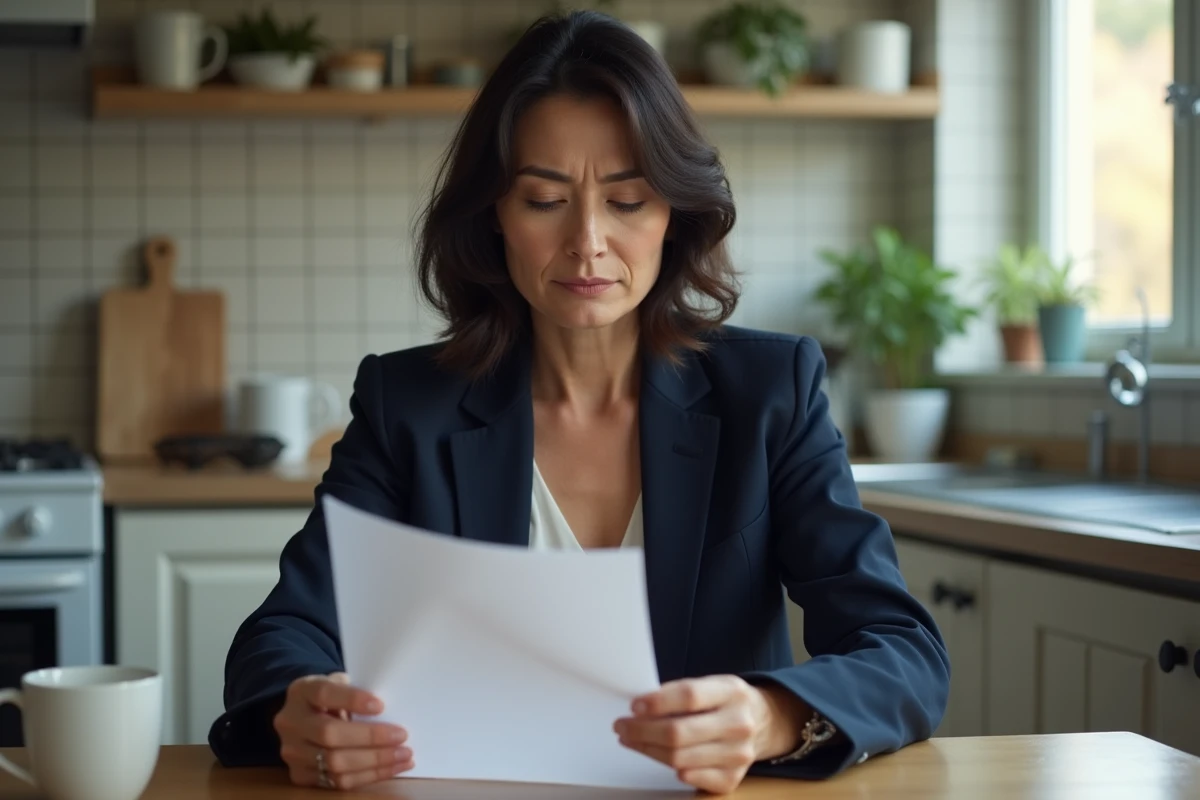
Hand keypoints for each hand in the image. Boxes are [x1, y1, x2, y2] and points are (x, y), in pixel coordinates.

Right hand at [273, 672, 413, 789]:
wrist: (303, 716)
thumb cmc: (333, 696)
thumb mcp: (340, 683)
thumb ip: (357, 690)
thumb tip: (391, 709)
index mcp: (302, 691)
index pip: (324, 694)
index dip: (352, 699)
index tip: (381, 705)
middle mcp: (291, 722)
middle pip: (329, 734)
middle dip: (370, 737)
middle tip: (402, 736)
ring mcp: (292, 752)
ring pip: (335, 763)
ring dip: (375, 761)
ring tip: (404, 755)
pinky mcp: (300, 775)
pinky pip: (338, 782)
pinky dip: (370, 776)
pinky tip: (393, 767)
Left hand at [613, 675, 804, 794]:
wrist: (765, 721)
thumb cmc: (726, 701)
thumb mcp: (712, 684)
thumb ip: (681, 693)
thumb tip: (640, 707)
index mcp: (731, 692)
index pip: (689, 696)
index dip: (657, 702)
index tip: (634, 706)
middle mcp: (738, 724)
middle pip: (679, 733)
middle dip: (642, 730)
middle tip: (622, 726)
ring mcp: (738, 754)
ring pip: (679, 758)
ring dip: (648, 749)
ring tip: (631, 739)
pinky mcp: (734, 778)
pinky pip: (693, 778)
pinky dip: (672, 769)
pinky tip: (659, 755)